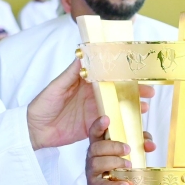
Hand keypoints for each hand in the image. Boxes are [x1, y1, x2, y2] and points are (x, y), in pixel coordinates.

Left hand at [26, 60, 154, 150]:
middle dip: (134, 93)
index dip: (124, 75)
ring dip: (132, 108)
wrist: (34, 130)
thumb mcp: (56, 87)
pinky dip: (123, 125)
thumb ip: (72, 73)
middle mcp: (93, 96)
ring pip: (118, 108)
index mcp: (86, 83)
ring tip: (144, 110)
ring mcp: (94, 112)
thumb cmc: (43, 104)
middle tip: (149, 94)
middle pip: (117, 92)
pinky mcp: (93, 128)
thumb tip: (82, 54)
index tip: (138, 75)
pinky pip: (111, 126)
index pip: (108, 76)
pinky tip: (133, 126)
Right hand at [85, 116, 156, 184]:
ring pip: (97, 163)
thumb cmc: (117, 170)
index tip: (107, 119)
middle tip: (128, 149)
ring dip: (115, 163)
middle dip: (113, 146)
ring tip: (129, 166)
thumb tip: (150, 144)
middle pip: (96, 147)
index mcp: (99, 146)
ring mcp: (92, 173)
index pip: (94, 132)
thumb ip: (140, 144)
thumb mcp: (128, 154)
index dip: (98, 125)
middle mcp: (92, 158)